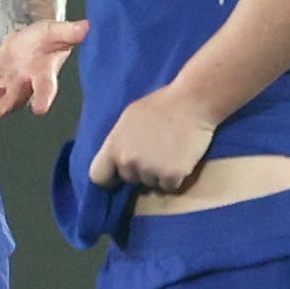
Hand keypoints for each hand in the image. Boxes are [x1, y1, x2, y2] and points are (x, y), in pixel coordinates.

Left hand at [0, 17, 86, 116]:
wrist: (30, 43)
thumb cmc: (47, 39)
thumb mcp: (57, 31)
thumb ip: (70, 32)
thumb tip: (88, 26)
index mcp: (43, 76)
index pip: (46, 89)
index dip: (43, 99)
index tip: (41, 109)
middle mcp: (24, 88)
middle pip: (15, 99)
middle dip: (6, 105)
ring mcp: (6, 90)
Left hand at [85, 84, 220, 194]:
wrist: (192, 102)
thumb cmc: (161, 104)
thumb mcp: (129, 118)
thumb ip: (120, 140)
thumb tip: (116, 156)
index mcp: (114, 146)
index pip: (98, 175)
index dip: (109, 178)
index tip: (117, 177)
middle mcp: (127, 160)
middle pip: (129, 179)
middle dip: (140, 171)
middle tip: (156, 151)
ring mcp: (149, 169)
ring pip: (151, 183)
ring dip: (159, 174)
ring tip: (170, 151)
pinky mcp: (171, 175)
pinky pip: (169, 186)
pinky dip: (176, 178)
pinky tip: (181, 158)